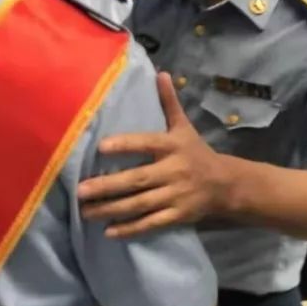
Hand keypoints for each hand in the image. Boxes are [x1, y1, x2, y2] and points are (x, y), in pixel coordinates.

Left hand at [77, 72, 224, 237]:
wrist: (226, 185)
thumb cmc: (197, 153)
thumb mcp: (185, 127)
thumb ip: (169, 103)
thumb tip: (161, 73)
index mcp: (173, 146)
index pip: (147, 143)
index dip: (125, 145)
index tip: (100, 147)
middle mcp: (174, 170)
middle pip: (137, 179)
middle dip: (108, 186)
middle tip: (80, 190)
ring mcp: (176, 195)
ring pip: (140, 204)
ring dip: (111, 209)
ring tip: (85, 212)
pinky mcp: (178, 216)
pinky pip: (151, 224)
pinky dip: (130, 229)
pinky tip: (108, 232)